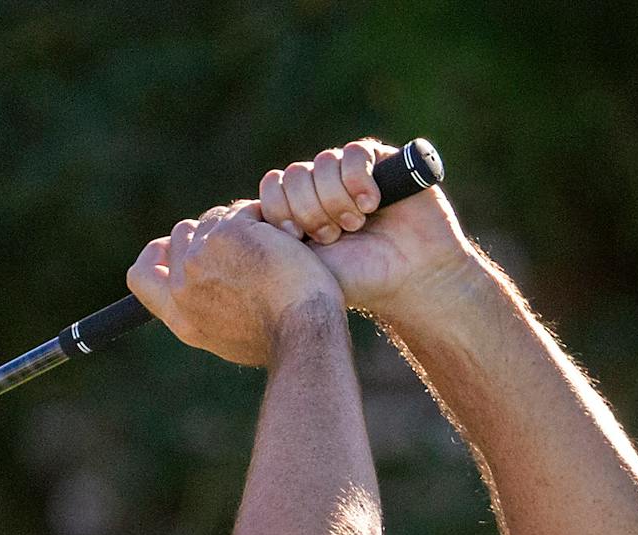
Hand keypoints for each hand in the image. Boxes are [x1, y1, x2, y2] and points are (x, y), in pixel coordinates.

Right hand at [127, 199, 342, 366]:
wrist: (303, 331)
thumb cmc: (280, 338)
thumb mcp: (228, 336)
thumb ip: (204, 310)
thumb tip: (198, 287)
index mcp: (179, 316)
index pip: (141, 275)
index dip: (157, 254)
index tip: (174, 246)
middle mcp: (182, 287)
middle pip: (182, 235)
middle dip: (211, 231)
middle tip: (246, 242)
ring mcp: (200, 257)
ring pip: (215, 218)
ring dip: (242, 224)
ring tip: (274, 247)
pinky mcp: (228, 233)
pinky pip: (244, 210)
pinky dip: (266, 220)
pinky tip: (288, 239)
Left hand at [257, 140, 477, 322]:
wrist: (408, 277)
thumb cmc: (355, 278)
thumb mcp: (299, 267)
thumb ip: (267, 242)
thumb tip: (230, 219)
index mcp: (297, 209)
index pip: (271, 189)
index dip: (283, 213)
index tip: (300, 241)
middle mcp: (320, 187)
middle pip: (293, 175)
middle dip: (311, 211)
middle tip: (333, 236)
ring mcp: (348, 172)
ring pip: (322, 164)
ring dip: (337, 201)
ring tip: (356, 225)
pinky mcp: (378, 160)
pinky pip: (352, 153)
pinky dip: (358, 181)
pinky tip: (372, 204)